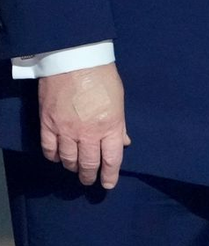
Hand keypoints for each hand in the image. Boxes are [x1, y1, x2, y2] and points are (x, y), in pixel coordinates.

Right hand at [38, 63, 129, 189]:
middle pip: (88, 164)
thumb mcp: (119, 100)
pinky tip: (58, 158)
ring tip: (76, 170)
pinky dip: (54, 157)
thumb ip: (120, 124)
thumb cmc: (102, 76)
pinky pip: (49, 149)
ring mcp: (66, 130)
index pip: (111, 159)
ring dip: (72, 168)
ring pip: (68, 160)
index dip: (109, 175)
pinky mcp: (48, 124)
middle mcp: (88, 133)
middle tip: (90, 181)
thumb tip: (123, 142)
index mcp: (110, 125)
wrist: (75, 59)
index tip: (108, 185)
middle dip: (90, 176)